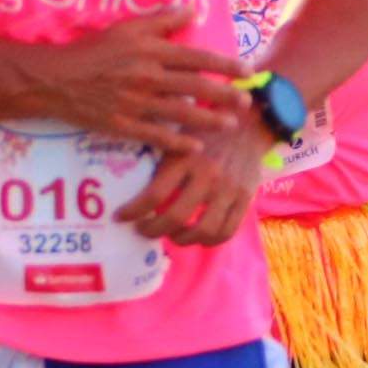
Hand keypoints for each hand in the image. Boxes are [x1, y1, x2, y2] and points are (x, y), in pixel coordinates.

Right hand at [6, 4, 245, 149]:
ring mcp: (136, 103)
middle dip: (225, 94)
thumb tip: (190, 9)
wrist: (54, 79)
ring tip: (230, 124)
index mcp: (149, 51)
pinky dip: (177, 142)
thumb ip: (159, 20)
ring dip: (209, 120)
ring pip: (181, 113)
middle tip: (248, 100)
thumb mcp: (125, 28)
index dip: (224, 64)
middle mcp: (147, 77)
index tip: (246, 70)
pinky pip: (155, 135)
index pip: (196, 57)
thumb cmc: (91, 50)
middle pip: (195, 86)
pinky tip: (196, 147)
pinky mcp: (123, 125)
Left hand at [122, 114, 263, 250]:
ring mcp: (229, 189)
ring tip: (172, 235)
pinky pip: (226, 231)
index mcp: (185, 158)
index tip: (120, 217)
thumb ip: (161, 163)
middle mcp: (207, 176)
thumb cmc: (204, 133)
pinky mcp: (245, 198)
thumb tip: (131, 189)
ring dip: (182, 239)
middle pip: (176, 217)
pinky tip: (198, 236)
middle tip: (143, 230)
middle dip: (153, 230)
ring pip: (203, 231)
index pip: (154, 194)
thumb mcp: (178, 139)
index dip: (133, 211)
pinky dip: (209, 241)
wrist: (247, 126)